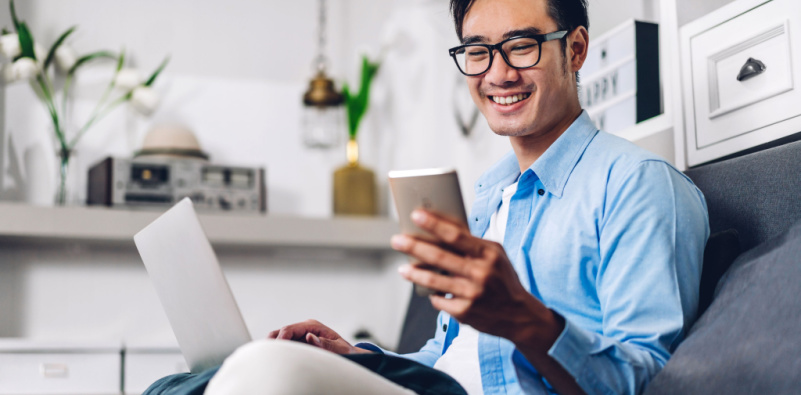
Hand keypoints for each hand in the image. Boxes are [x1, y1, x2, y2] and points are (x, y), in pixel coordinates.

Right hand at [267, 319, 372, 354]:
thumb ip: (325, 344)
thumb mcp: (339, 348)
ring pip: (280, 338)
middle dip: (273, 341)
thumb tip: (310, 337)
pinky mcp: (299, 342)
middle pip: (281, 331)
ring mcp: (301, 335)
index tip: (276, 350)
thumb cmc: (345, 351)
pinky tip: (275, 358)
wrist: (350, 354)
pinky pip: (285, 345)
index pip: (290, 329)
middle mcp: (305, 328)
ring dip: (275, 346)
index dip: (281, 338)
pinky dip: (279, 350)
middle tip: (266, 353)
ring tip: (268, 357)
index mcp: (313, 325)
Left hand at [391, 210, 561, 350]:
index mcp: (488, 254)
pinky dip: (433, 294)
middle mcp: (480, 274)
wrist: (519, 315)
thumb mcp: (495, 255)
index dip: (433, 224)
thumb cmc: (502, 279)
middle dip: (413, 246)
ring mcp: (472, 295)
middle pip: (438, 257)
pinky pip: (439, 300)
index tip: (415, 214)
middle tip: (396, 240)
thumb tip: (440, 226)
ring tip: (402, 268)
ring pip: (433, 281)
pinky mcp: (464, 313)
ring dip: (414, 273)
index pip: (455, 235)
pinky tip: (431, 291)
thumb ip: (472, 243)